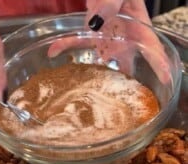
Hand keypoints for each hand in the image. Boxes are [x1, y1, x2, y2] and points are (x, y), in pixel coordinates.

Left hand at [48, 0, 169, 83]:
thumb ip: (110, 2)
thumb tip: (96, 24)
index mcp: (136, 27)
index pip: (151, 49)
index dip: (158, 66)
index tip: (163, 82)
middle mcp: (123, 39)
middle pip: (126, 67)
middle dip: (123, 85)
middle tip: (117, 102)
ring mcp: (107, 39)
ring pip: (101, 63)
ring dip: (92, 76)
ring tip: (84, 93)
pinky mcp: (92, 35)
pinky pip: (77, 43)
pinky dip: (64, 46)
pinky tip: (52, 52)